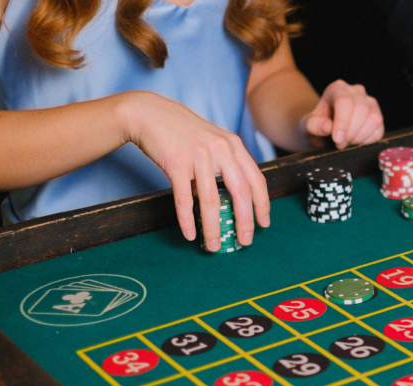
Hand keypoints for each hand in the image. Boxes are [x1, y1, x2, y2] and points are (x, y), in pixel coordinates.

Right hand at [118, 91, 269, 251]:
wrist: (149, 113)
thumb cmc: (183, 131)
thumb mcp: (213, 140)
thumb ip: (227, 163)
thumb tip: (236, 198)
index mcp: (234, 145)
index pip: (256, 180)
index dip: (262, 204)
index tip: (264, 224)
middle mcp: (220, 149)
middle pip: (240, 192)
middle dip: (244, 221)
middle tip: (244, 241)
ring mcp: (198, 156)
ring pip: (211, 200)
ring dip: (214, 227)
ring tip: (214, 245)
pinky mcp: (176, 163)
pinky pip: (184, 198)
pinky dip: (187, 219)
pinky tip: (189, 234)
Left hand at [302, 80, 384, 149]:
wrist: (325, 132)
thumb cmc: (317, 126)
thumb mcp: (308, 126)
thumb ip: (314, 126)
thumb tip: (327, 127)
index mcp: (337, 88)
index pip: (344, 101)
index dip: (342, 122)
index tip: (337, 139)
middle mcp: (356, 91)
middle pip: (361, 109)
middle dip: (351, 132)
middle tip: (339, 144)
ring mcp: (370, 103)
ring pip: (374, 118)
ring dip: (360, 137)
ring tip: (346, 143)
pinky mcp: (378, 118)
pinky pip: (379, 131)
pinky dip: (367, 141)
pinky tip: (355, 142)